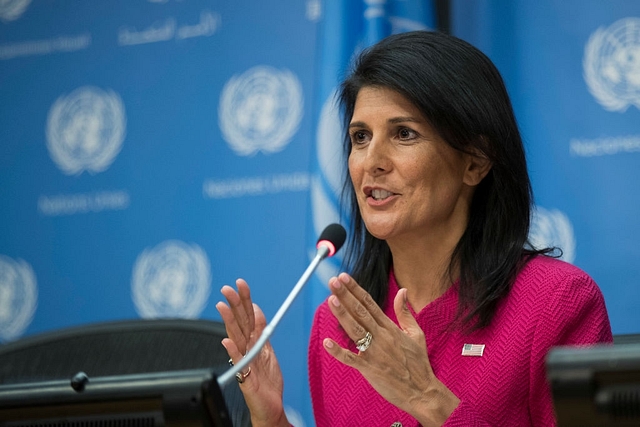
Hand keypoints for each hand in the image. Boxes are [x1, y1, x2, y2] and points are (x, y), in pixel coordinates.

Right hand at [216, 279, 288, 426]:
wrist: (270, 408)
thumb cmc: (267, 382)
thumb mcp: (268, 350)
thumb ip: (262, 331)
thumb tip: (257, 309)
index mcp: (253, 341)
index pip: (248, 315)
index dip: (245, 299)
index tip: (241, 283)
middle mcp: (246, 348)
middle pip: (240, 321)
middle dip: (234, 304)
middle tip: (227, 288)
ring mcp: (244, 360)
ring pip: (236, 336)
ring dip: (228, 321)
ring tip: (222, 306)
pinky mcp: (245, 375)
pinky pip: (238, 360)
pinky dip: (232, 350)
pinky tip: (226, 340)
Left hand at [322, 273, 459, 426]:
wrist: (423, 392)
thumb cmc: (418, 364)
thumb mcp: (416, 334)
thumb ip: (405, 312)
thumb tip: (402, 290)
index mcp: (391, 328)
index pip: (370, 303)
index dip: (356, 289)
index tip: (344, 277)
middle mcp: (382, 337)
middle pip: (360, 312)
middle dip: (345, 295)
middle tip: (333, 281)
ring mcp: (375, 353)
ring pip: (355, 330)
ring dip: (342, 315)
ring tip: (331, 300)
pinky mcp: (370, 369)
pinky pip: (351, 359)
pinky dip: (339, 352)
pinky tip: (327, 342)